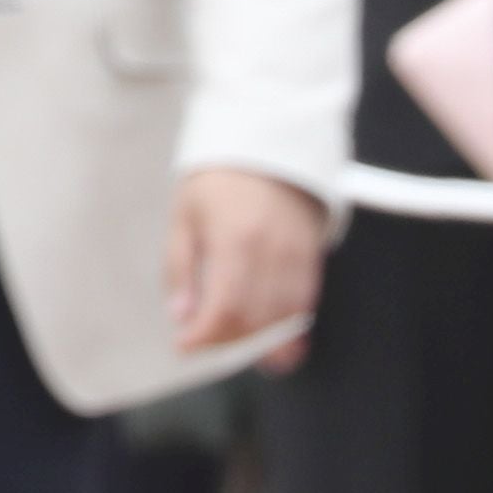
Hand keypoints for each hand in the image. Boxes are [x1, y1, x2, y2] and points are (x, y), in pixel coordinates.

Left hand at [164, 168, 328, 364]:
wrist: (266, 146)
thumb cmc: (217, 183)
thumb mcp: (184, 218)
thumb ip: (180, 269)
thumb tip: (181, 317)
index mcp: (234, 240)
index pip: (225, 308)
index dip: (205, 336)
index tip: (185, 346)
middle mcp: (272, 252)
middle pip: (256, 321)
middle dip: (228, 342)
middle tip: (206, 341)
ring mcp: (297, 256)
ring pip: (284, 320)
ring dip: (259, 342)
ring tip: (234, 342)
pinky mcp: (312, 258)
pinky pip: (304, 305)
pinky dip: (288, 328)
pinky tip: (268, 336)